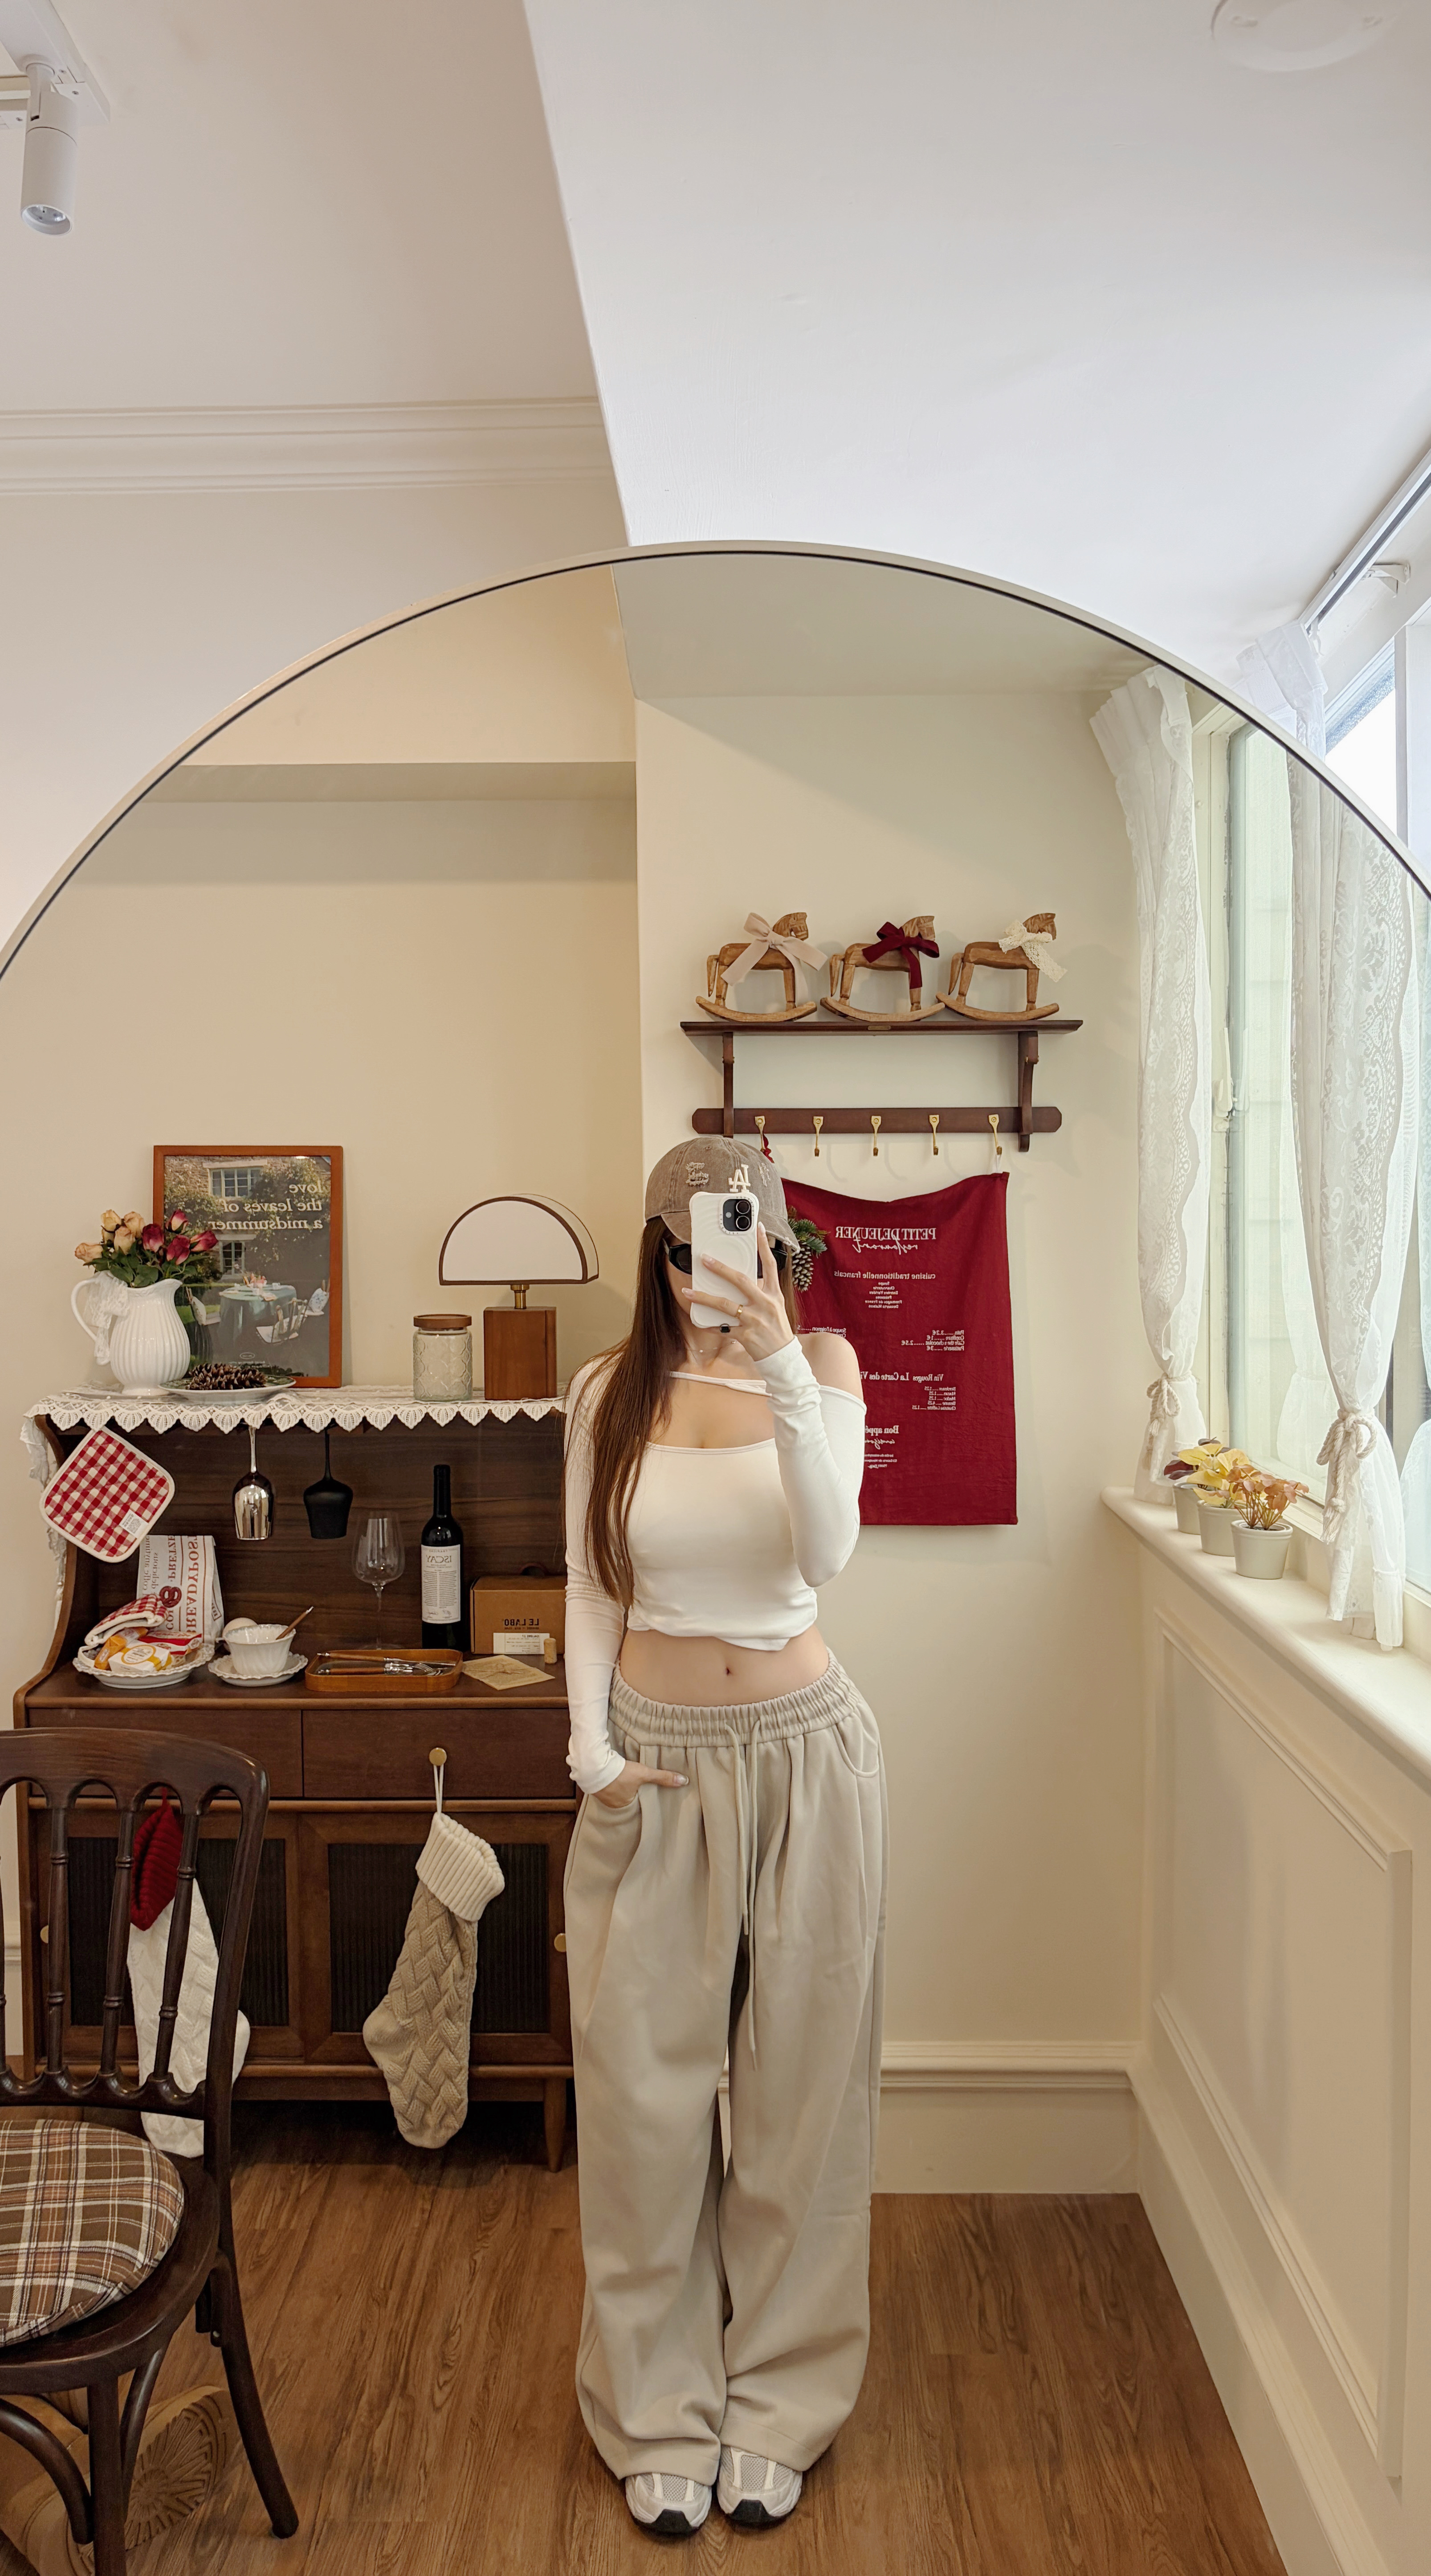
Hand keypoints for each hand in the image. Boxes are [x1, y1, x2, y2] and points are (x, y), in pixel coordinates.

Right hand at [593, 1758, 685, 1808]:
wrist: (593, 1765)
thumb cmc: (620, 1773)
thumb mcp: (644, 1774)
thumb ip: (663, 1777)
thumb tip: (684, 1781)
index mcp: (625, 1806)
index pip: (638, 1805)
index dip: (643, 1799)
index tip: (647, 1795)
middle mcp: (614, 1805)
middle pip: (627, 1800)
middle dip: (632, 1794)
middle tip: (638, 1787)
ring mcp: (603, 1797)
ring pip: (617, 1794)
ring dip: (620, 1788)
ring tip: (627, 1781)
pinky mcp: (596, 1787)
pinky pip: (607, 1788)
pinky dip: (611, 1783)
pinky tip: (614, 1777)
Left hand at [674, 1222, 794, 1362]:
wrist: (784, 1358)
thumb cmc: (777, 1330)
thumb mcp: (775, 1307)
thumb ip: (760, 1292)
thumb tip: (741, 1279)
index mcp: (773, 1294)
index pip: (770, 1264)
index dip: (764, 1245)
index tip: (758, 1228)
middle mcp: (765, 1304)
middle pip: (741, 1281)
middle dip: (721, 1268)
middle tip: (704, 1259)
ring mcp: (755, 1320)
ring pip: (725, 1305)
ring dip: (704, 1298)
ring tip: (688, 1292)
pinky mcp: (746, 1336)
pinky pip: (722, 1328)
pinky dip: (709, 1324)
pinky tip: (699, 1320)